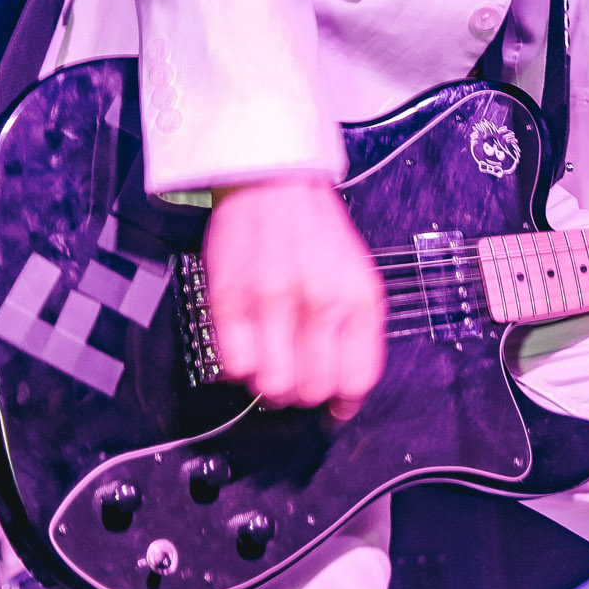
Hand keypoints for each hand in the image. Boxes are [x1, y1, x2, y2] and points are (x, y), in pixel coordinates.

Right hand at [205, 178, 385, 418]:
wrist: (274, 183)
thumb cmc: (316, 234)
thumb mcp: (359, 277)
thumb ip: (358, 334)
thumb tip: (345, 395)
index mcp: (359, 298)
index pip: (356, 381)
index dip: (343, 403)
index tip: (333, 405)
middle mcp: (319, 302)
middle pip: (312, 390)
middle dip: (304, 394)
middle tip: (297, 377)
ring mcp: (272, 301)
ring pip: (272, 386)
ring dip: (270, 386)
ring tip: (271, 363)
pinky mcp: (230, 299)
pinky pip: (235, 364)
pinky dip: (240, 367)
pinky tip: (248, 347)